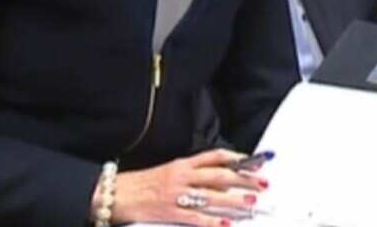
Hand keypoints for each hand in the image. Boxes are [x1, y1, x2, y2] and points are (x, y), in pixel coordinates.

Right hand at [110, 149, 265, 225]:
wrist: (113, 194)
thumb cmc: (142, 184)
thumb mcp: (169, 171)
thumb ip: (193, 172)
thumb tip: (220, 178)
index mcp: (183, 163)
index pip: (216, 156)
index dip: (238, 159)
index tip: (256, 162)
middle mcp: (182, 176)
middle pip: (220, 175)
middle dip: (244, 179)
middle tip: (263, 183)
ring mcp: (176, 194)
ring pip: (212, 196)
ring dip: (234, 200)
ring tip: (251, 202)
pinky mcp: (169, 212)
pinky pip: (196, 218)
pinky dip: (212, 221)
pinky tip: (226, 224)